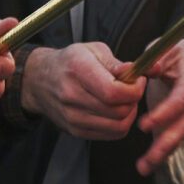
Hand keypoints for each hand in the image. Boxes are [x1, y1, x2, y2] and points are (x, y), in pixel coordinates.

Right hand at [20, 43, 143, 141]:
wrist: (39, 80)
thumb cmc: (70, 62)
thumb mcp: (93, 50)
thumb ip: (119, 62)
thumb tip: (144, 71)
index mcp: (78, 70)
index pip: (114, 92)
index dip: (134, 89)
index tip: (138, 80)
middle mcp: (72, 96)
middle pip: (119, 111)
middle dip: (134, 100)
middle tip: (133, 88)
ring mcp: (72, 117)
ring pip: (119, 126)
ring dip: (129, 113)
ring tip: (125, 99)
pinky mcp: (75, 131)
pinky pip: (111, 134)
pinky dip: (120, 123)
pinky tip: (116, 109)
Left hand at [132, 38, 183, 175]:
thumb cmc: (173, 55)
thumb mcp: (164, 50)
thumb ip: (155, 59)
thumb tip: (149, 69)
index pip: (182, 99)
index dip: (166, 113)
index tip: (144, 124)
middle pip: (183, 125)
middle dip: (166, 143)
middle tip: (149, 156)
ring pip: (177, 137)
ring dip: (161, 154)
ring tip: (143, 168)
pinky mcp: (177, 124)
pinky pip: (170, 141)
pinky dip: (158, 154)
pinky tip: (145, 167)